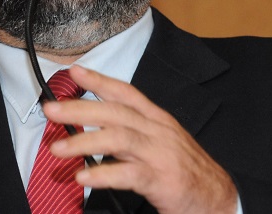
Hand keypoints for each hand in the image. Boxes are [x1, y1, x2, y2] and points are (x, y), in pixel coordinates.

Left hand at [42, 65, 237, 213]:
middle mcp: (158, 131)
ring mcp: (161, 155)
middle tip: (51, 110)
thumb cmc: (186, 171)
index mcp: (157, 120)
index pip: (126, 92)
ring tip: (58, 148)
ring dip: (85, 140)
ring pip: (119, 138)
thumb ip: (133, 133)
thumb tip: (96, 127)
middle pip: (115, 112)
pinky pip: (129, 174)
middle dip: (80, 108)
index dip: (99, 80)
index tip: (74, 71)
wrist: (220, 198)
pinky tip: (83, 175)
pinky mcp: (163, 181)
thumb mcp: (161, 143)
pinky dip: (103, 173)